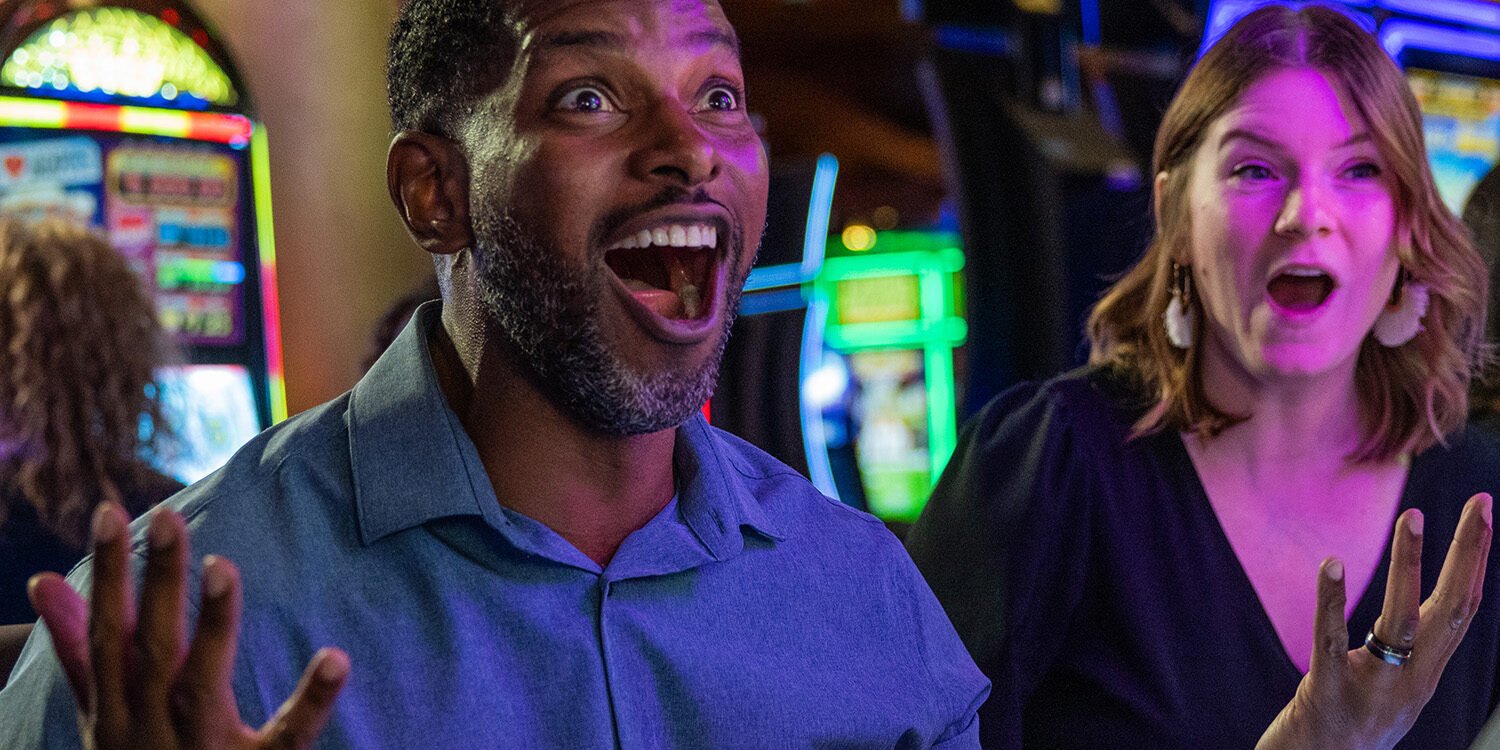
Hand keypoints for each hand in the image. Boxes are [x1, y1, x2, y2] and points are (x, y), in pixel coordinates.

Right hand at [27, 503, 349, 748]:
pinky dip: (312, 701)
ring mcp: (202, 749)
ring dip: (210, 626)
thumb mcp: (100, 713)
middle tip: (167, 517)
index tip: (110, 511)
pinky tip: (336, 658)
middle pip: (152, 647)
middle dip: (157, 582)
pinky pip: (289, 736)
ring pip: (201, 683)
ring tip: (222, 567)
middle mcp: (151, 725)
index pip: (108, 630)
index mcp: (116, 707)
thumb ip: (80, 651)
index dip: (107, 572)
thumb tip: (43, 582)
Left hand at [1258, 492, 1492, 749]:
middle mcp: (1412, 680)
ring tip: (1413, 516)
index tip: (1483, 512)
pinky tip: (1330, 563)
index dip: (1475, 560)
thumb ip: (1408, 650)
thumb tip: (1423, 601)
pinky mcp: (1329, 690)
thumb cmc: (1353, 723)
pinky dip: (1331, 600)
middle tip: (1481, 504)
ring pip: (1400, 619)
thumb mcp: (1395, 687)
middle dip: (1468, 553)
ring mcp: (1374, 687)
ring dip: (1408, 565)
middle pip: (1450, 608)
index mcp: (1427, 672)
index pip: (1461, 608)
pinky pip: (1331, 639)